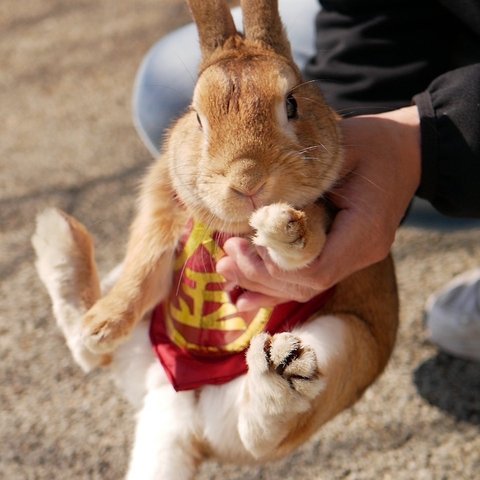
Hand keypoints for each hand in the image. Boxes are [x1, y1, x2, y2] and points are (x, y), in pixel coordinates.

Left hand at [216, 106, 420, 309]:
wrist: (406, 152)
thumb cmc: (373, 144)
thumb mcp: (338, 152)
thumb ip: (301, 183)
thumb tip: (254, 207)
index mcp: (365, 229)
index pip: (317, 267)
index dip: (277, 264)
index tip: (245, 244)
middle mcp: (362, 252)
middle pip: (306, 283)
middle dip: (261, 274)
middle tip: (226, 256)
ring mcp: (354, 257)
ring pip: (303, 286)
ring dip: (262, 281)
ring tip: (227, 267)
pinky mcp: (343, 254)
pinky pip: (307, 278)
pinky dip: (275, 286)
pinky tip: (244, 297)